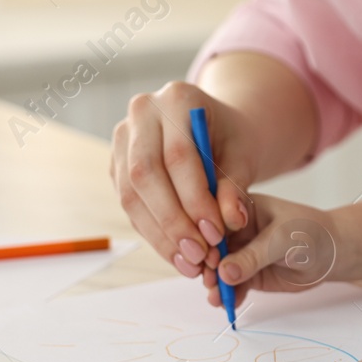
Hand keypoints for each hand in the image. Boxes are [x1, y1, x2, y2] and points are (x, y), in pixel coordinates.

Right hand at [110, 81, 253, 276]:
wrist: (215, 129)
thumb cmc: (232, 138)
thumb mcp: (244, 155)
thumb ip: (236, 186)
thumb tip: (232, 221)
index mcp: (177, 98)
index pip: (178, 154)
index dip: (195, 198)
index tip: (215, 233)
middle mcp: (142, 112)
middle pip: (145, 174)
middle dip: (173, 221)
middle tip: (199, 255)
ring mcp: (123, 138)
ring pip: (130, 194)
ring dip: (160, 235)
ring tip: (190, 263)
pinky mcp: (117, 165)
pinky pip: (129, 205)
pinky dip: (153, 233)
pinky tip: (177, 255)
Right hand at [195, 194, 346, 308]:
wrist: (332, 253)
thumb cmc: (311, 232)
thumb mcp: (281, 240)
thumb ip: (253, 255)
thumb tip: (224, 272)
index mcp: (240, 206)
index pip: (214, 217)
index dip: (206, 235)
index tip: (206, 254)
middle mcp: (235, 228)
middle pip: (209, 245)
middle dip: (206, 263)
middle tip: (208, 279)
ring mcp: (239, 252)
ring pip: (217, 268)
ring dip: (214, 283)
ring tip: (217, 296)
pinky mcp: (246, 273)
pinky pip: (231, 285)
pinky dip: (228, 295)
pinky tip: (227, 303)